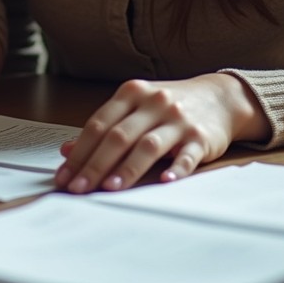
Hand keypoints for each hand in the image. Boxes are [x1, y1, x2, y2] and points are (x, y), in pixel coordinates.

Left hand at [54, 74, 269, 192]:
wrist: (219, 97)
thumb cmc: (169, 106)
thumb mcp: (135, 108)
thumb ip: (105, 127)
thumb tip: (68, 151)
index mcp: (132, 93)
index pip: (98, 125)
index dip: (79, 152)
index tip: (64, 177)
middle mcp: (153, 103)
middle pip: (119, 136)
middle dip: (95, 165)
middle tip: (79, 189)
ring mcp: (178, 119)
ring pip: (148, 145)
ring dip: (128, 168)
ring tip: (110, 188)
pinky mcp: (201, 137)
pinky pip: (187, 155)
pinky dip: (176, 169)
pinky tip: (165, 182)